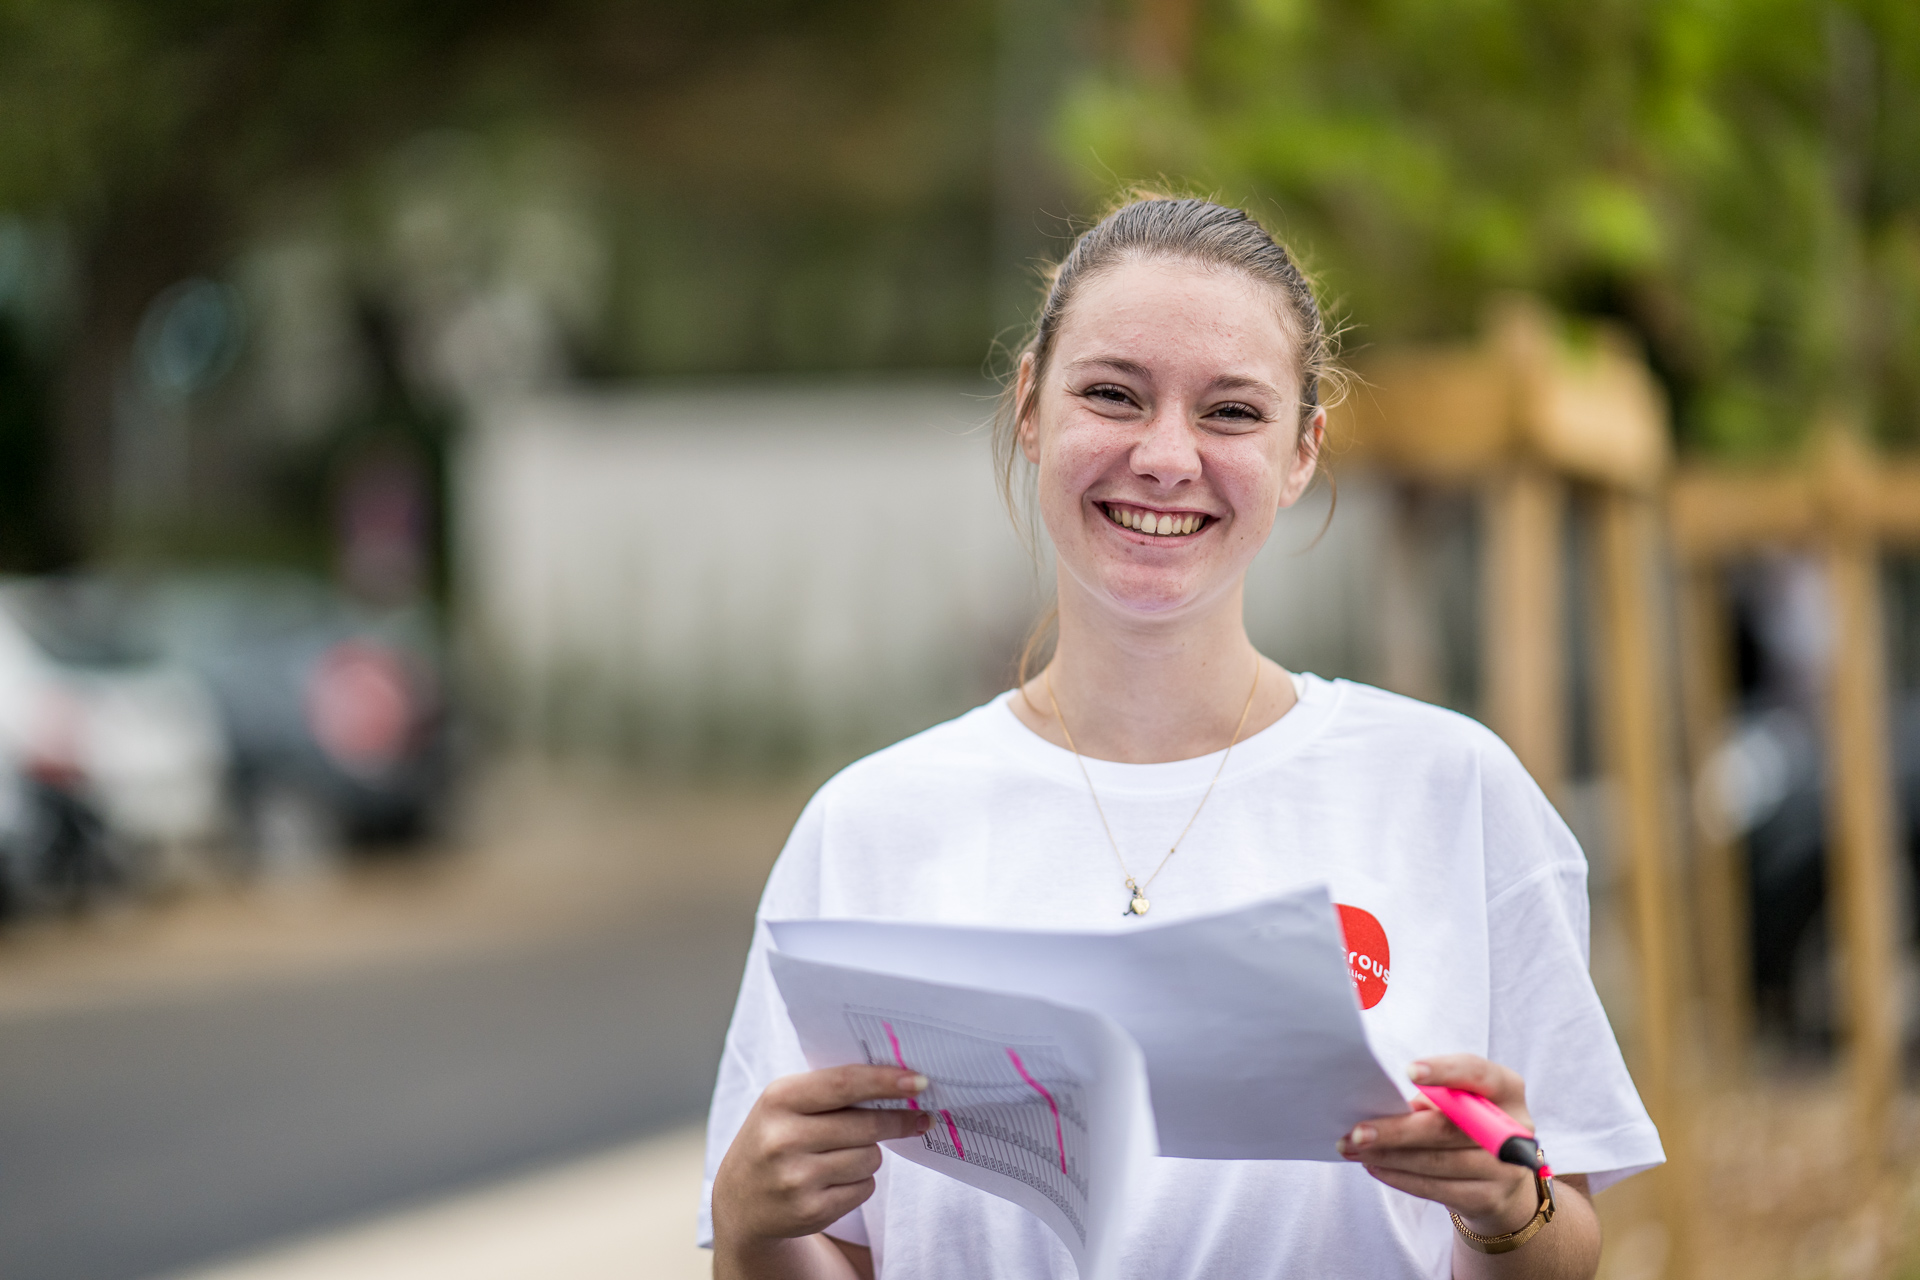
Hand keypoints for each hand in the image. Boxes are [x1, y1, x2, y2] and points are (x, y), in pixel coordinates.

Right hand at [714, 1065, 933, 1247]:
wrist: (740, 1199)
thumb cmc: (775, 1136)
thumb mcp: (788, 1103)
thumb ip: (833, 1090)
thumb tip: (900, 1085)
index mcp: (779, 1099)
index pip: (843, 1084)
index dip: (885, 1081)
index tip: (920, 1081)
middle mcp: (783, 1138)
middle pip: (866, 1125)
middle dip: (898, 1120)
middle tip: (919, 1116)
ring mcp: (795, 1178)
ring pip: (870, 1158)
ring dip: (869, 1154)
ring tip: (843, 1154)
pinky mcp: (810, 1211)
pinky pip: (864, 1188)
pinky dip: (860, 1181)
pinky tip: (835, 1179)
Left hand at [1335, 1054, 1540, 1235]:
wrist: (1501, 1181)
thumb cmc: (1467, 1126)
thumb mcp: (1460, 1103)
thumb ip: (1434, 1098)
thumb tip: (1382, 1105)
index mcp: (1507, 1089)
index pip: (1478, 1073)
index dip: (1446, 1072)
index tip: (1410, 1071)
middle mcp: (1514, 1128)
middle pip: (1449, 1128)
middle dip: (1397, 1130)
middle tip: (1357, 1132)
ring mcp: (1506, 1169)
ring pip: (1437, 1162)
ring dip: (1389, 1156)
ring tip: (1354, 1149)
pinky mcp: (1490, 1199)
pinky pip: (1437, 1188)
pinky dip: (1401, 1178)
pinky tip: (1375, 1167)